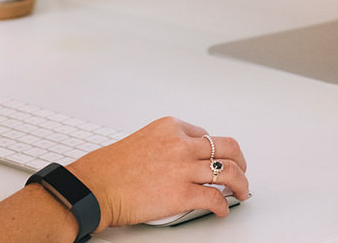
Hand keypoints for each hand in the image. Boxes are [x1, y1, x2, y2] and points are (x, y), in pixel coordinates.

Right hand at [67, 118, 249, 230]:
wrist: (94, 187)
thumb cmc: (110, 169)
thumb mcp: (142, 141)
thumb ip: (165, 145)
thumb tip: (182, 159)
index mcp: (170, 127)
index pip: (205, 134)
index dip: (213, 150)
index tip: (216, 159)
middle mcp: (180, 144)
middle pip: (227, 148)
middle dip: (240, 160)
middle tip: (242, 170)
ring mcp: (184, 168)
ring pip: (230, 171)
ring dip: (241, 183)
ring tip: (241, 191)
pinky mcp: (183, 194)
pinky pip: (216, 198)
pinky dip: (223, 206)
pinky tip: (221, 210)